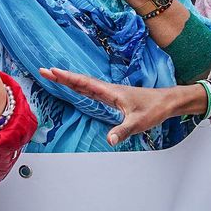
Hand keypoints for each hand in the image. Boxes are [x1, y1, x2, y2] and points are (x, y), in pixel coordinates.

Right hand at [38, 67, 204, 146]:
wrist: (166, 102)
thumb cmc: (154, 109)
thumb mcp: (138, 123)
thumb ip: (122, 131)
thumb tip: (109, 140)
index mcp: (110, 92)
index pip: (84, 83)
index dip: (67, 78)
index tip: (52, 71)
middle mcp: (108, 90)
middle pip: (80, 81)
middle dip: (62, 76)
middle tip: (44, 70)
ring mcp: (110, 92)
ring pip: (85, 84)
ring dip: (69, 80)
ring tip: (54, 76)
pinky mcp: (113, 97)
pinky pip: (91, 89)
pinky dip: (79, 86)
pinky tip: (76, 86)